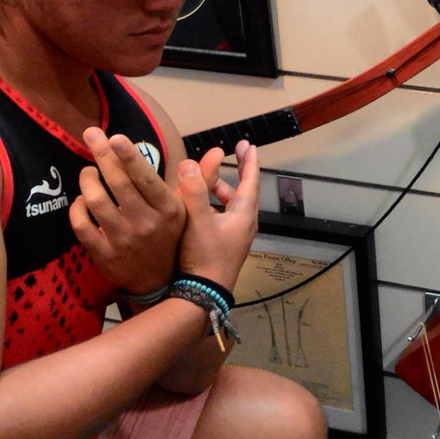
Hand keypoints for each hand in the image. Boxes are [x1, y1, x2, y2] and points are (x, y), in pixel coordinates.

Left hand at [69, 127, 186, 292]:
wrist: (159, 283)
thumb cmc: (172, 236)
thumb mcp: (188, 209)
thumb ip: (200, 178)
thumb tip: (217, 151)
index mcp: (168, 210)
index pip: (145, 178)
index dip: (129, 156)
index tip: (114, 137)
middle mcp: (146, 224)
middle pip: (118, 184)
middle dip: (102, 155)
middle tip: (91, 134)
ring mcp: (123, 241)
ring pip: (96, 201)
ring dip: (88, 179)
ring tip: (89, 171)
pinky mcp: (103, 254)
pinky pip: (81, 224)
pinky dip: (78, 207)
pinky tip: (83, 199)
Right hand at [177, 140, 259, 291]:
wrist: (204, 294)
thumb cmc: (205, 258)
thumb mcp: (197, 221)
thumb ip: (194, 191)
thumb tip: (189, 163)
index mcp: (244, 214)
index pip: (251, 181)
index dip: (249, 161)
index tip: (247, 144)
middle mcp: (245, 224)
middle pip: (242, 192)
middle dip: (234, 173)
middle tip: (227, 158)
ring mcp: (237, 236)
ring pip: (231, 206)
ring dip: (219, 191)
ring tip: (203, 182)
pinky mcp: (227, 246)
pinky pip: (224, 218)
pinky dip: (214, 207)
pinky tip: (198, 210)